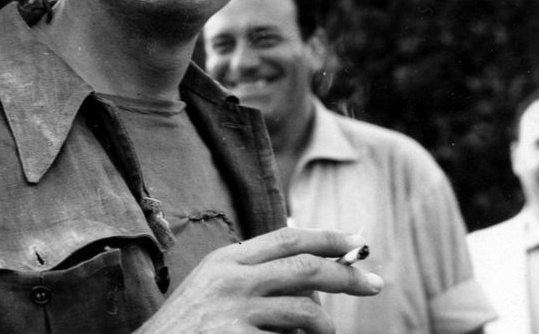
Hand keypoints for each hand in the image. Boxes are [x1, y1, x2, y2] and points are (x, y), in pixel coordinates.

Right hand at [137, 226, 382, 333]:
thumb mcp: (213, 285)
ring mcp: (235, 312)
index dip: (327, 237)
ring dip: (326, 326)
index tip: (357, 241)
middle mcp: (232, 279)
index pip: (288, 238)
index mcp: (228, 259)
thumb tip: (311, 271)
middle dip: (348, 275)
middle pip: (306, 268)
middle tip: (375, 283)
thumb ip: (253, 272)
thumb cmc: (188, 324)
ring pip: (306, 311)